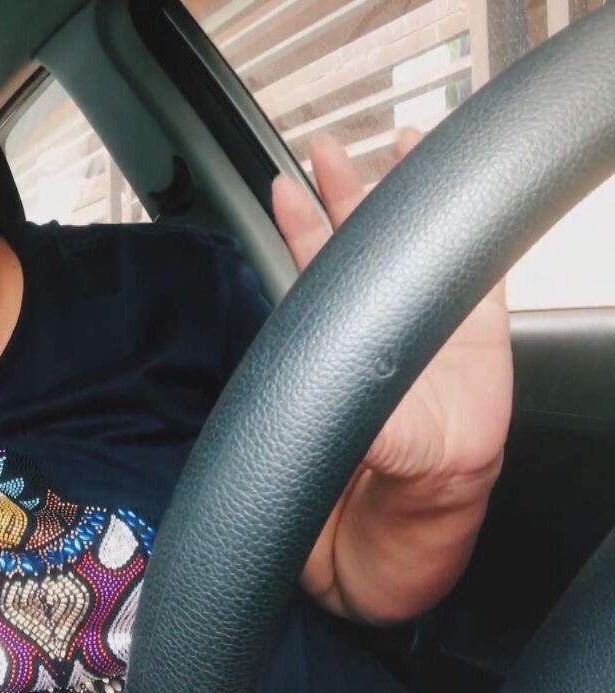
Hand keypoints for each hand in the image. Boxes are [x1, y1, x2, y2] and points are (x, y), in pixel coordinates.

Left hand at [271, 130, 511, 485]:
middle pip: (360, 232)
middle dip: (345, 187)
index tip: (282, 187)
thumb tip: (302, 389)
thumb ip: (321, 397)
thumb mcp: (334, 420)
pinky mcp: (481, 318)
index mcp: (341, 323)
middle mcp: (382, 306)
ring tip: (405, 142)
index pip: (313, 262)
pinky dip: (478, 222)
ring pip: (419, 233)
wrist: (435, 477)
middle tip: (329, 149)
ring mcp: (431, 305)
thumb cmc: (379, 450)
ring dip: (412, 188)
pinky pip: (482, 261)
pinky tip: (472, 190)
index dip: (299, 224)